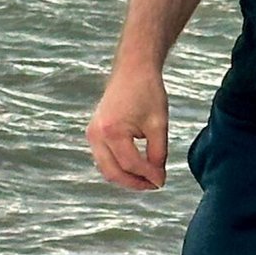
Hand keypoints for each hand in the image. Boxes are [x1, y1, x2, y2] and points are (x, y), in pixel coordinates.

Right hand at [86, 66, 168, 190]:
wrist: (133, 69)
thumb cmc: (148, 92)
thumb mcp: (159, 125)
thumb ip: (158, 154)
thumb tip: (158, 179)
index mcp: (112, 131)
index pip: (131, 164)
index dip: (149, 176)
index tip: (163, 181)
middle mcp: (96, 134)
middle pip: (113, 172)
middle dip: (134, 183)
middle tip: (155, 185)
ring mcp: (92, 134)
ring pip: (106, 169)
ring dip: (126, 178)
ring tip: (147, 179)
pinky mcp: (93, 133)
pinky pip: (104, 159)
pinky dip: (119, 167)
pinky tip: (137, 168)